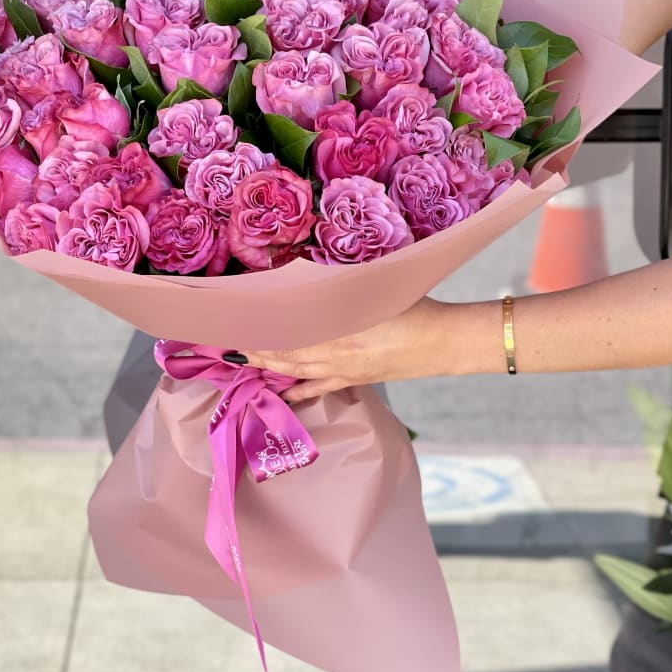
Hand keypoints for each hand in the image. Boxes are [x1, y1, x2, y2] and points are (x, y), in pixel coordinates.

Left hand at [241, 298, 447, 402]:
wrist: (444, 341)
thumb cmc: (413, 306)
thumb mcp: (374, 288)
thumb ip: (338, 287)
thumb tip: (305, 278)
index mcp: (337, 329)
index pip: (285, 330)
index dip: (258, 328)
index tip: (234, 321)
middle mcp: (334, 353)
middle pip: (283, 353)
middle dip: (254, 349)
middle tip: (227, 344)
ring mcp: (344, 370)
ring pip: (296, 370)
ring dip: (268, 367)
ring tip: (243, 362)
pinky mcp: (356, 379)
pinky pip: (320, 387)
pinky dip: (298, 390)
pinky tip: (282, 393)